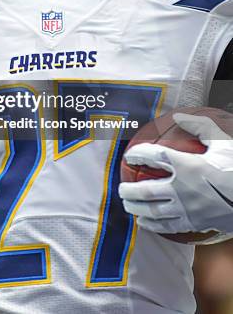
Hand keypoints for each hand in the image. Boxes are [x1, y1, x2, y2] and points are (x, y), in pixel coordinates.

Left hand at [118, 113, 232, 235]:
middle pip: (147, 190)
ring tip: (127, 205)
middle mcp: (182, 189)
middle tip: (120, 188)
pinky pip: (169, 227)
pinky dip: (153, 226)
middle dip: (129, 190)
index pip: (155, 156)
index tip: (129, 154)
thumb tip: (181, 115)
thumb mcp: (222, 141)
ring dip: (137, 208)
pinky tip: (145, 223)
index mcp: (187, 165)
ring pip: (154, 212)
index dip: (139, 154)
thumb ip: (199, 126)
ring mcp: (188, 209)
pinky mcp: (195, 223)